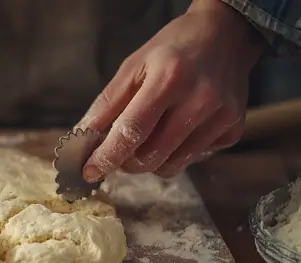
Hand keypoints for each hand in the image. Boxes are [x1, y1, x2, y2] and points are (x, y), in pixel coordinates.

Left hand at [80, 0, 264, 180]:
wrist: (225, 36)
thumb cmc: (172, 50)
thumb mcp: (133, 66)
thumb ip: (107, 104)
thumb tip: (83, 138)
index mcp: (169, 79)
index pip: (132, 131)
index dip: (107, 156)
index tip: (89, 171)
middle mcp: (200, 101)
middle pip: (151, 156)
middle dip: (126, 161)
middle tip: (119, 150)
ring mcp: (221, 118)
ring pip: (171, 165)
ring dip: (150, 161)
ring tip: (147, 138)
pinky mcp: (234, 130)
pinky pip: (192, 160)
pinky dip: (175, 154)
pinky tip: (176, 130)